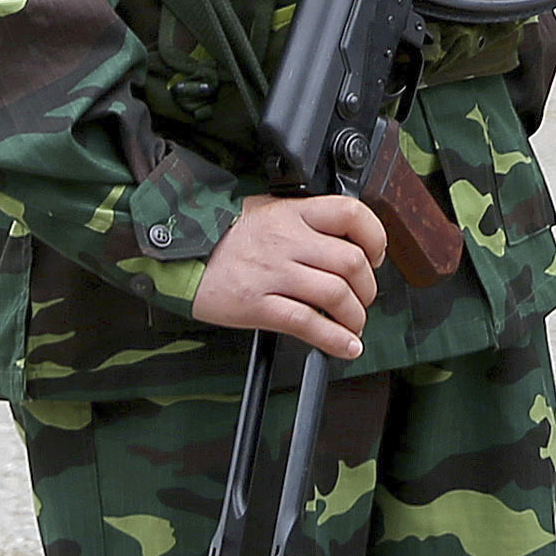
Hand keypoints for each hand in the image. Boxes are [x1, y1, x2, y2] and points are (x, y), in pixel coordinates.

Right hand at [193, 192, 387, 359]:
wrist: (180, 255)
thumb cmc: (226, 234)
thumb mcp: (269, 210)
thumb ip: (307, 221)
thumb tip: (348, 239)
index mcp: (294, 213)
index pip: (351, 214)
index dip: (375, 237)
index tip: (376, 255)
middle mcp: (287, 241)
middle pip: (350, 262)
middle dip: (368, 287)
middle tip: (363, 298)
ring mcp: (272, 273)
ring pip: (334, 294)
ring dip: (354, 316)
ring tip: (353, 323)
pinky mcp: (255, 305)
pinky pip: (305, 323)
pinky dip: (332, 338)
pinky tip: (344, 346)